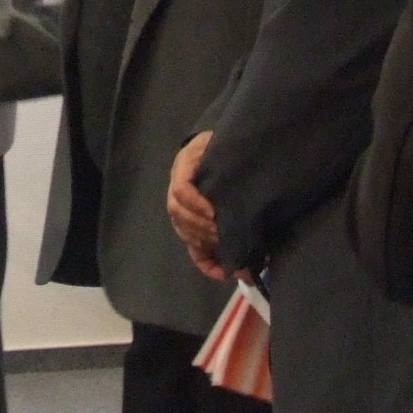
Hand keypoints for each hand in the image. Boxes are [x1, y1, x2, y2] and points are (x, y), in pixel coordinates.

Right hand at [168, 132, 231, 279]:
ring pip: (186, 234)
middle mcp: (177, 192)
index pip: (180, 191)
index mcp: (183, 168)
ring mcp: (185, 212)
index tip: (215, 213)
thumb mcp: (217, 139)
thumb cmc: (220, 144)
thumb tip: (235, 165)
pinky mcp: (195, 228)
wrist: (217, 148)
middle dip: (204, 228)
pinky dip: (207, 264)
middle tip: (226, 234)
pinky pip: (194, 250)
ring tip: (230, 248)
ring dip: (206, 244)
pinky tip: (224, 272)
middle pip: (180, 216)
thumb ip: (220, 150)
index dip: (196, 204)